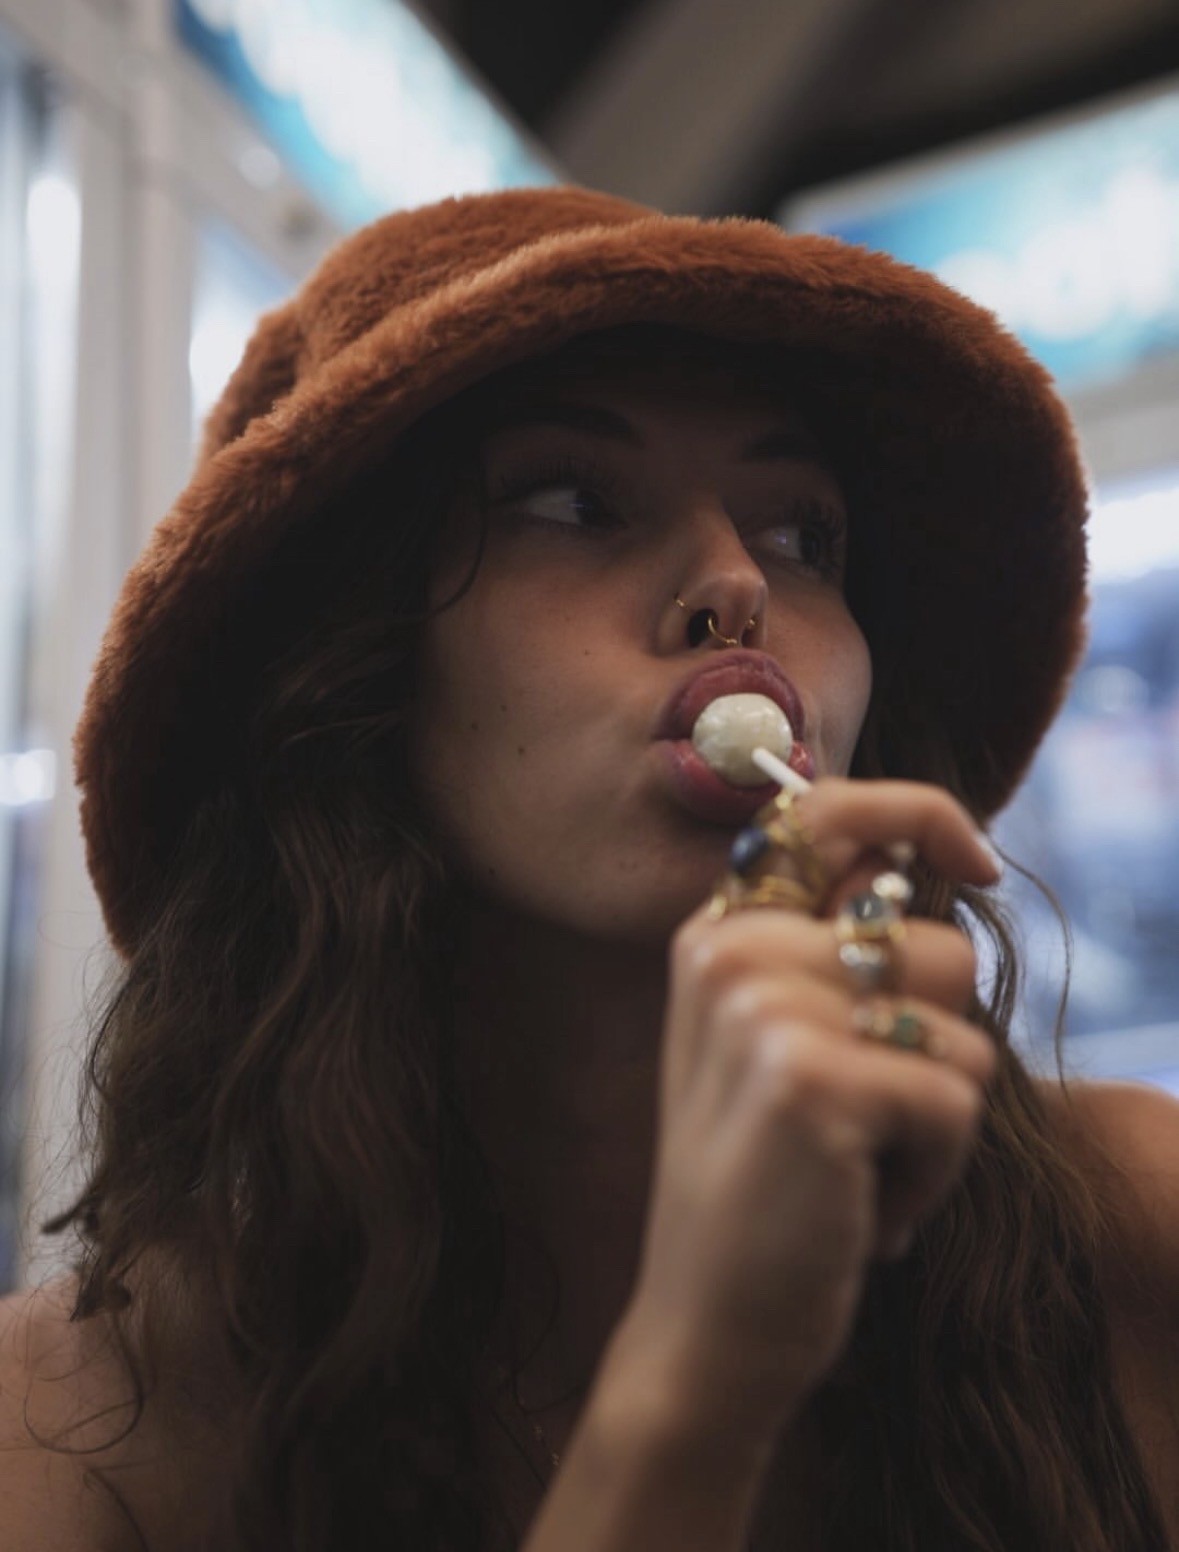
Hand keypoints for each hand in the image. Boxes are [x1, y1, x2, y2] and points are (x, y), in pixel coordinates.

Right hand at [619, 778, 1000, 1445]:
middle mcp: (730, 952)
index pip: (829, 812)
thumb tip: (944, 873)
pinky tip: (862, 1212)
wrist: (708, 1323)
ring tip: (860, 1164)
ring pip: (958, 1027)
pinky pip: (957, 1100)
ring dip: (938, 1113)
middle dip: (935, 1043)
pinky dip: (934, 1173)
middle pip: (938, 946)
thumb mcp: (776, 1046)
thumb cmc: (768, 1186)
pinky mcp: (810, 1079)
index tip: (977, 865)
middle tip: (861, 1120)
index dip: (921, 815)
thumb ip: (834, 953)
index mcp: (716, 933)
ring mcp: (762, 1009)